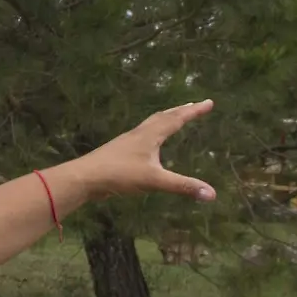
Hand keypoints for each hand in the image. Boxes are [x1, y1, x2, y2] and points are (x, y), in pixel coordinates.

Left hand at [71, 100, 216, 204]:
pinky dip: (153, 132)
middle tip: (195, 105)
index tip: (208, 102)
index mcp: (150, 135)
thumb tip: (212, 194)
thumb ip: (183, 186)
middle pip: (163, 117)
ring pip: (151, 124)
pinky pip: (142, 135)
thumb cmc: (119, 174)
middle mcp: (139, 133)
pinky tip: (150, 143)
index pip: (176, 119)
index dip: (193, 112)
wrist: (84, 177)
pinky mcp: (119, 151)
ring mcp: (127, 141)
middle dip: (181, 111)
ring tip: (174, 118)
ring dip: (166, 119)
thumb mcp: (154, 181)